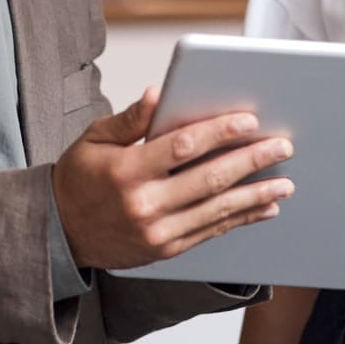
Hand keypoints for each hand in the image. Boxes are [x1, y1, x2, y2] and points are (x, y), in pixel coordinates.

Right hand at [53, 87, 294, 270]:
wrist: (60, 233)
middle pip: (209, 179)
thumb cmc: (79, 179)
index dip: (219, 132)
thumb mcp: (95, 140)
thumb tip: (158, 93)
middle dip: (251, 160)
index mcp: (126, 171)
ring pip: (217, 210)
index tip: (249, 120)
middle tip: (282, 146)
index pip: (182, 147)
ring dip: (256, 194)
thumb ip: (130, 119)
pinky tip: (263, 207)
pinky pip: (211, 232)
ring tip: (285, 182)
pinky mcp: (166, 250)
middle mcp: (144, 205)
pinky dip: (240, 218)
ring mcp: (157, 232)